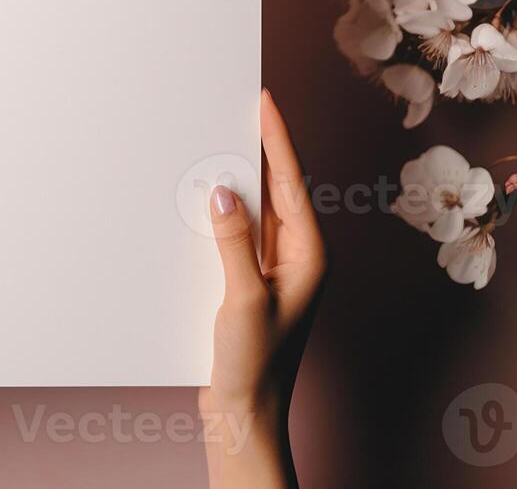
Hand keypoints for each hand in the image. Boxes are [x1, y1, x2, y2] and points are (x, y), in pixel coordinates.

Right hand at [200, 89, 326, 488]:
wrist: (246, 413)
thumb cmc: (256, 365)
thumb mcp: (243, 299)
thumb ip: (234, 242)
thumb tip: (223, 193)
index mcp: (309, 255)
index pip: (291, 183)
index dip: (277, 139)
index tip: (265, 102)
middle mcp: (298, 255)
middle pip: (278, 188)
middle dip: (260, 148)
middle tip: (240, 110)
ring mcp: (276, 266)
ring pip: (260, 206)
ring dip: (241, 177)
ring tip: (220, 142)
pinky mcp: (254, 277)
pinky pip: (243, 229)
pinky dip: (227, 208)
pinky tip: (207, 196)